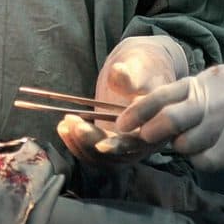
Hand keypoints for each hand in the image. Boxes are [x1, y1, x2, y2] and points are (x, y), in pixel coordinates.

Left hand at [58, 35, 189, 163]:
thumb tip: (118, 71)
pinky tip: (63, 127)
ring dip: (81, 144)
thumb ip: (131, 73)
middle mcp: (145, 142)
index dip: (118, 144)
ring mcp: (127, 144)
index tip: (98, 138)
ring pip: (104, 158)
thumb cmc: (144, 65)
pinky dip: (77, 142)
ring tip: (65, 124)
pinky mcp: (112, 141)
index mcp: (160, 127)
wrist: (139, 70)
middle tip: (73, 124)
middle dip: (92, 143)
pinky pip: (94, 151)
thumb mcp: (141, 65)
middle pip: (119, 157)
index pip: (139, 143)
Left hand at [115, 56, 223, 169]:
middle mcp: (220, 100)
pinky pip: (210, 161)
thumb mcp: (218, 79)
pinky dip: (202, 159)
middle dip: (151, 133)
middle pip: (172, 121)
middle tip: (143, 138)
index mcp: (207, 81)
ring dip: (181, 147)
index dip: (137, 112)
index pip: (163, 95)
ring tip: (190, 140)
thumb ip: (188, 93)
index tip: (120, 125)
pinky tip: (210, 151)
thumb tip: (148, 112)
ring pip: (190, 146)